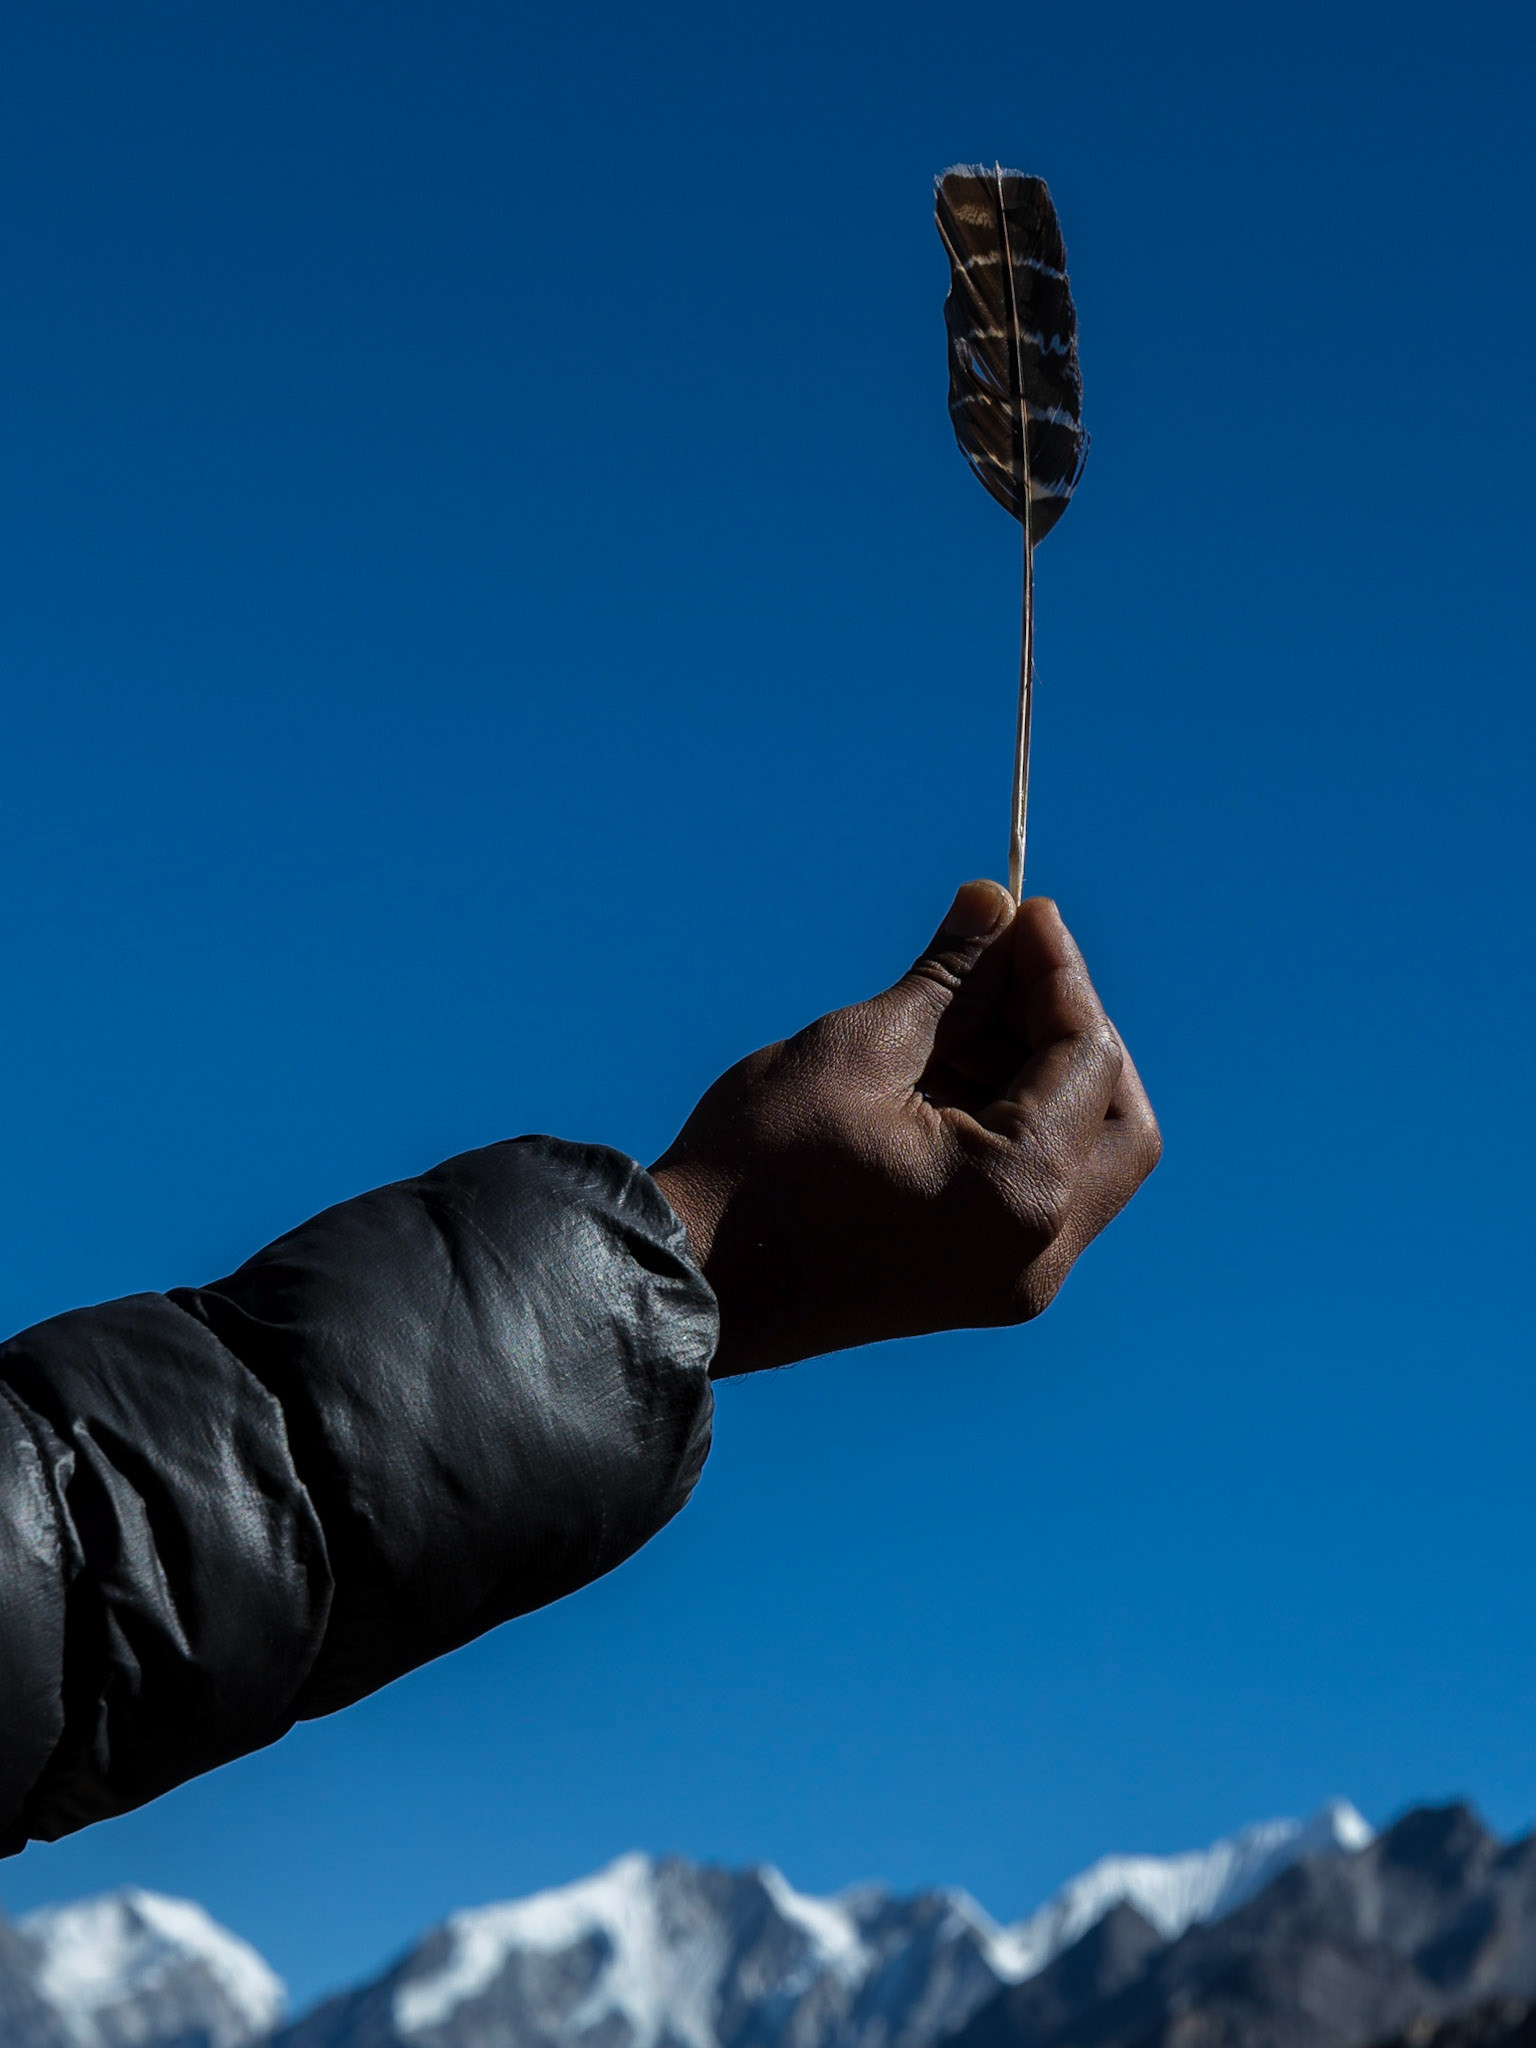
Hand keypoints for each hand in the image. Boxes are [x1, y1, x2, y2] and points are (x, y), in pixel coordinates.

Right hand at [651, 881, 1160, 1377]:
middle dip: (1075, 1033)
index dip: (1058, 971)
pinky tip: (950, 1069)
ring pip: (1084, 1158)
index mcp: (1020, 1192)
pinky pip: (1038, 1190)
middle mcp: (1039, 1250)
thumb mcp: (862, 1047)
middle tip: (1012, 965)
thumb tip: (996, 901)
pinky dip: (1015, 1124)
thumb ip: (951, 976)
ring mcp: (1014, 1278)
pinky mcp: (981, 1283)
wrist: (694, 1276)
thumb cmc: (761, 1165)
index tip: (1019, 909)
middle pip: (1118, 1121)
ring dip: (1043, 1076)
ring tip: (962, 1012)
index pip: (1088, 1057)